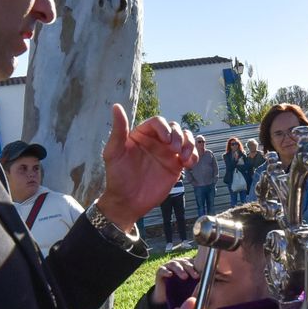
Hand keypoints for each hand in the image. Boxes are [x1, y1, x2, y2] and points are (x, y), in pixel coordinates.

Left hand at [97, 105, 194, 229]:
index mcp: (142, 134)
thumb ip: (118, 130)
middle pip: (174, 128)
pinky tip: (188, 164)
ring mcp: (167, 153)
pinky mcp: (176, 166)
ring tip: (185, 157)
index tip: (166, 141)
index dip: (164, 128)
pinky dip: (193, 156)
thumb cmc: (117, 177)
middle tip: (175, 150)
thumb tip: (116, 106)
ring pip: (185, 139)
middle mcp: (156, 141)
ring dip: (189, 144)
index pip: (157, 122)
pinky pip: (190, 155)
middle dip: (179, 136)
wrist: (127, 202)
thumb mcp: (113, 152)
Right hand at [152, 255, 201, 306]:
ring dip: (180, 270)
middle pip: (185, 262)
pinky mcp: (160, 271)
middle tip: (196, 276)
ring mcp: (168, 266)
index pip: (194, 262)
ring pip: (175, 264)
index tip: (203, 275)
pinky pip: (163, 269)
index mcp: (187, 264)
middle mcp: (178, 263)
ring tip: (185, 277)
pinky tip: (170, 275)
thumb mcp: (192, 287)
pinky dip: (166, 271)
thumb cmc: (182, 291)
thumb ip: (200, 284)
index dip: (199, 267)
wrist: (166, 298)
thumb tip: (212, 283)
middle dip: (191, 269)